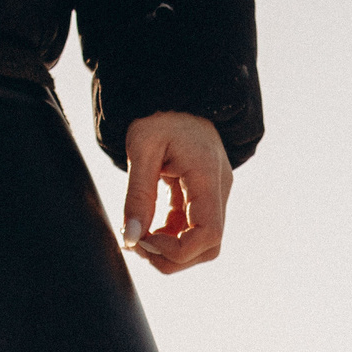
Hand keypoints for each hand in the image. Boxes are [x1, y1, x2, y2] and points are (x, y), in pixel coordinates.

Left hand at [121, 113, 231, 273]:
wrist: (174, 93)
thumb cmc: (157, 114)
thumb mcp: (141, 148)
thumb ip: (137, 194)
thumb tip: (132, 238)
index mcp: (208, 177)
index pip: (208, 234)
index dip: (177, 250)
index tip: (144, 240)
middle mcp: (219, 189)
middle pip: (210, 246)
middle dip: (174, 257)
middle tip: (139, 245)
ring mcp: (214, 194)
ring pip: (203, 243)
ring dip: (172, 250)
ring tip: (140, 237)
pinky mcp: (204, 195)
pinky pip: (193, 228)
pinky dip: (170, 236)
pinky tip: (147, 226)